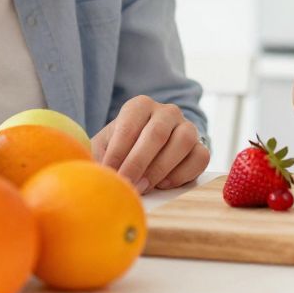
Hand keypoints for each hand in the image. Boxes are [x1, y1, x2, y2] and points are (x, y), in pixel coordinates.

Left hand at [92, 96, 209, 192]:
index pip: (130, 125)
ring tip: (144, 186)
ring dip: (161, 168)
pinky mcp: (201, 147)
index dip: (118, 151)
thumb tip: (92, 174)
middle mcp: (167, 111)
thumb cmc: (120, 150)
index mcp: (140, 106)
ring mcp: (187, 127)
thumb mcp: (105, 147)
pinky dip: (183, 173)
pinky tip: (164, 184)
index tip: (108, 173)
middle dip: (139, 162)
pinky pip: (200, 157)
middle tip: (126, 183)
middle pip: (157, 133)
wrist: (144, 154)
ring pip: (183, 141)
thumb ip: (97, 157)